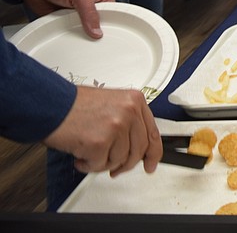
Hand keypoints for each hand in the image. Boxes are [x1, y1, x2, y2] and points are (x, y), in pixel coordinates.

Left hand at [23, 0, 113, 38]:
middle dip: (94, 33)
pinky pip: (69, 34)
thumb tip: (98, 33)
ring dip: (79, 35)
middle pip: (99, 27)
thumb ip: (90, 13)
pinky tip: (67, 36)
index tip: (110, 37)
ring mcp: (79, 17)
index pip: (113, 16)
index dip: (112, 26)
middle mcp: (92, 9)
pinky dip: (67, 35)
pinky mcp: (66, 22)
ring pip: (84, 32)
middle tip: (93, 40)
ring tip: (78, 37)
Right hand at [43, 86, 161, 176]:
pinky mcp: (100, 142)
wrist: (51, 105)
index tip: (151, 163)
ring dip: (103, 163)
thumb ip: (128, 121)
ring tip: (89, 153)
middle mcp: (129, 112)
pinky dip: (88, 165)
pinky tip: (80, 155)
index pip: (153, 133)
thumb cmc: (74, 105)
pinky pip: (100, 165)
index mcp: (135, 101)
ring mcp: (116, 127)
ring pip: (120, 160)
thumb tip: (136, 145)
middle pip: (138, 150)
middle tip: (114, 168)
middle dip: (125, 164)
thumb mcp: (112, 104)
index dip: (153, 153)